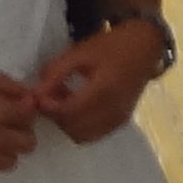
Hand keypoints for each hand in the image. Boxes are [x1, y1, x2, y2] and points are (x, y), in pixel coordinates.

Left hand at [30, 18, 168, 145]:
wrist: (145, 48)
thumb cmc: (112, 46)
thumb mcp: (81, 51)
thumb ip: (57, 71)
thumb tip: (37, 93)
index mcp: (104, 89)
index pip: (69, 111)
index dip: (49, 107)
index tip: (38, 95)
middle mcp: (114, 109)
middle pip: (73, 128)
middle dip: (56, 116)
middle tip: (49, 98)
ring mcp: (119, 119)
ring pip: (82, 136)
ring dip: (67, 124)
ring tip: (63, 102)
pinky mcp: (121, 122)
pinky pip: (94, 134)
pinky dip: (80, 126)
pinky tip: (77, 107)